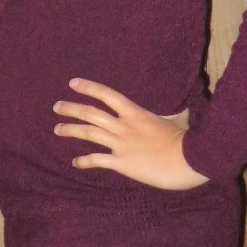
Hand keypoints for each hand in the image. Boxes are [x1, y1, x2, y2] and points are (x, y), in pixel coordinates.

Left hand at [53, 78, 207, 190]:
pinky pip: (97, 160)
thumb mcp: (180, 120)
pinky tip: (75, 162)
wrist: (190, 159)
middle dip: (71, 109)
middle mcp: (124, 126)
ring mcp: (121, 144)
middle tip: (56, 107)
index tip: (73, 83)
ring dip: (71, 130)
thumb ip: (175, 114)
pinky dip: (83, 161)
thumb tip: (186, 109)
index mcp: (136, 113)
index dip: (88, 87)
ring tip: (57, 129)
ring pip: (89, 133)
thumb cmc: (187, 140)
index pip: (107, 95)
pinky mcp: (122, 163)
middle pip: (91, 113)